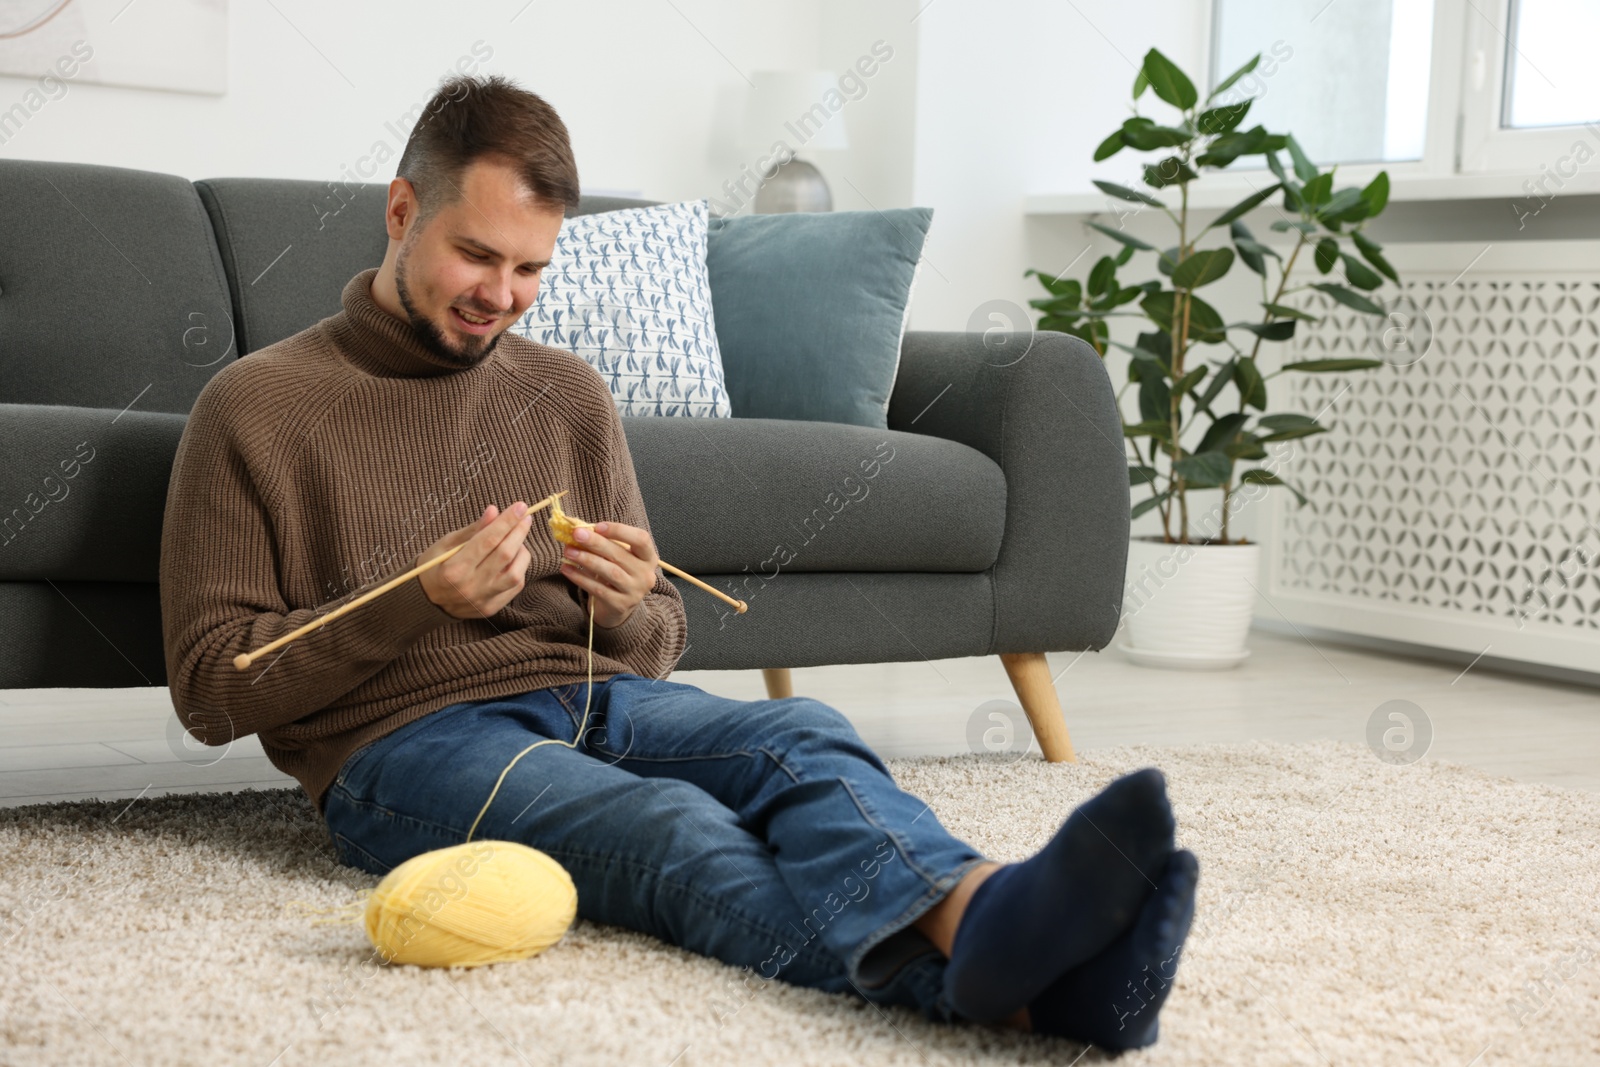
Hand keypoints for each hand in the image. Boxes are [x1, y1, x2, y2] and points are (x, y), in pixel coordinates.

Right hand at [416, 502, 532, 619]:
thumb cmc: (435, 566)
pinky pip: (515, 587)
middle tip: (525, 517)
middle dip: (519, 532)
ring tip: (515, 541)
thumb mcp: (447, 543)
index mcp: (454, 568)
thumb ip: (474, 530)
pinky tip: (512, 559)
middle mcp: (470, 586)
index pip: (488, 540)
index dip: (507, 521)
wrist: (426, 600)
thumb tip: (494, 511)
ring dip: (521, 552)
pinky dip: (518, 569)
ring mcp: (482, 600)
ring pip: (516, 574)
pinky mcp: (491, 608)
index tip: (521, 506)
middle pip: (505, 555)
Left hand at [558, 520, 657, 628]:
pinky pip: (598, 589)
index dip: (620, 531)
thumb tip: (581, 530)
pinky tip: (567, 568)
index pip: (641, 539)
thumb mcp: (617, 556)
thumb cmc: (617, 572)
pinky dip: (581, 578)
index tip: (597, 526)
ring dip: (587, 559)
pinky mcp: (620, 605)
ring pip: (610, 572)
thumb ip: (605, 542)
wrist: (618, 605)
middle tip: (576, 534)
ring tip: (569, 551)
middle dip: (596, 543)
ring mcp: (635, 592)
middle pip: (621, 555)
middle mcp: (646, 574)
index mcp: (648, 557)